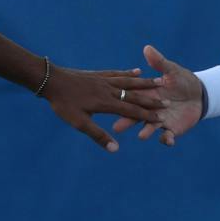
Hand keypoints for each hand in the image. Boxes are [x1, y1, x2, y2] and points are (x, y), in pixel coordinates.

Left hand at [42, 64, 162, 151]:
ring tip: (159, 82)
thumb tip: (115, 149)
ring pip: (129, 82)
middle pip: (135, 95)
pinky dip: (128, 73)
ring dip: (145, 83)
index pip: (131, 111)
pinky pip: (117, 73)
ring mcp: (104, 80)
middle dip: (152, 100)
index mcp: (106, 103)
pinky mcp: (98, 74)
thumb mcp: (79, 123)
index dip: (147, 116)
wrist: (51, 80)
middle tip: (168, 102)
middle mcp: (109, 90)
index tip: (162, 119)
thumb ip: (98, 136)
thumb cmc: (64, 104)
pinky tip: (136, 71)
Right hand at [111, 44, 202, 147]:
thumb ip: (159, 63)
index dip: (122, 101)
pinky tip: (167, 140)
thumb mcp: (171, 70)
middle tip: (116, 127)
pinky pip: (167, 137)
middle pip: (136, 116)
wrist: (199, 94)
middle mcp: (150, 110)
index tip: (111, 103)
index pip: (132, 98)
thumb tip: (147, 48)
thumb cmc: (182, 80)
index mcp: (147, 95)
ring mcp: (160, 121)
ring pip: (150, 127)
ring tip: (141, 136)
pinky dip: (167, 140)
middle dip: (127, 121)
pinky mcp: (172, 129)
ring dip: (146, 131)